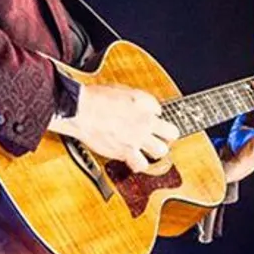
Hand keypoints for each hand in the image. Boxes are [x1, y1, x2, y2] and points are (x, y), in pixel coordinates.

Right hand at [49, 84, 179, 172]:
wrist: (82, 110)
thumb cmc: (95, 98)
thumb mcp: (120, 89)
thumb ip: (134, 98)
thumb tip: (141, 105)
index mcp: (144, 103)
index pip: (159, 110)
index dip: (153, 114)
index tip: (146, 116)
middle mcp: (145, 121)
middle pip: (171, 133)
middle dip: (166, 135)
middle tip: (159, 136)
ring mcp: (137, 138)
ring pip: (161, 151)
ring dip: (155, 151)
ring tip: (148, 150)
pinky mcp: (126, 151)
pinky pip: (141, 164)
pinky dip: (138, 164)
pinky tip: (134, 161)